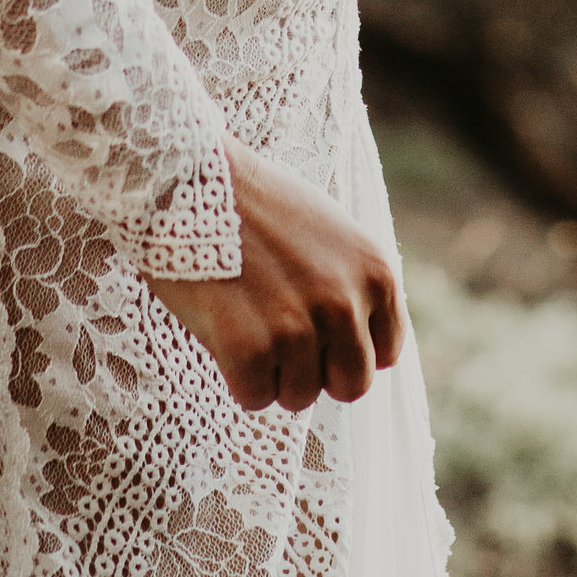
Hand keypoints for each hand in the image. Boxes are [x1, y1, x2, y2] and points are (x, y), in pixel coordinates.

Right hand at [146, 147, 404, 412]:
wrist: (190, 178)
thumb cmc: (257, 204)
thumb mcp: (330, 234)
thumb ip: (352, 286)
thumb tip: (359, 346)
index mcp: (376, 271)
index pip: (386, 353)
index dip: (346, 350)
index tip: (317, 334)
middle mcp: (346, 302)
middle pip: (351, 385)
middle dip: (316, 371)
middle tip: (280, 337)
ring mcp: (299, 328)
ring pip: (299, 397)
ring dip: (272, 372)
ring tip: (248, 318)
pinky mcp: (250, 349)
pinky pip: (254, 399)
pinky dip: (236, 375)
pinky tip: (223, 327)